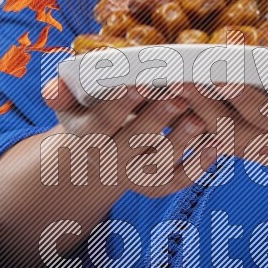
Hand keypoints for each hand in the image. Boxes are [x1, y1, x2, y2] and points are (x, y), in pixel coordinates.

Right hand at [41, 76, 205, 199]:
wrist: (97, 152)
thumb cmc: (90, 112)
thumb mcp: (70, 102)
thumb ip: (62, 92)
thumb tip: (52, 90)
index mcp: (86, 135)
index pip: (100, 123)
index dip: (119, 105)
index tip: (139, 83)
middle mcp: (109, 160)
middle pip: (131, 143)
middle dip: (156, 119)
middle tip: (179, 96)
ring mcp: (133, 175)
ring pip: (157, 165)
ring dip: (180, 142)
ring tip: (201, 118)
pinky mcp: (156, 185)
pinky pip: (176, 181)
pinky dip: (197, 167)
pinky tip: (215, 145)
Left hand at [178, 68, 267, 198]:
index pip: (266, 114)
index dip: (244, 99)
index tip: (223, 79)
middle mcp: (265, 142)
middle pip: (229, 126)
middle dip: (204, 105)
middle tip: (178, 80)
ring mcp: (247, 148)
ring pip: (212, 133)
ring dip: (188, 111)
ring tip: (164, 85)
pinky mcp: (233, 147)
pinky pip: (206, 136)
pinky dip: (185, 122)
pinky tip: (165, 99)